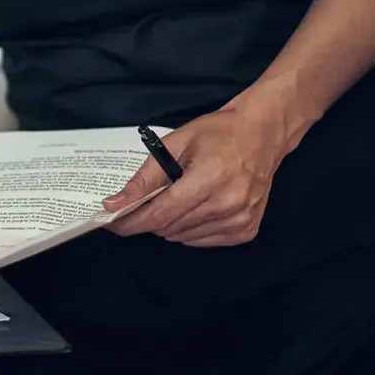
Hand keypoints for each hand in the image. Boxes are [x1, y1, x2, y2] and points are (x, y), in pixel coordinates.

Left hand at [103, 108, 288, 246]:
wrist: (262, 133)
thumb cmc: (217, 133)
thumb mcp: (174, 144)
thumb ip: (144, 178)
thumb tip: (113, 204)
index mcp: (210, 178)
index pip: (161, 213)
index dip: (132, 222)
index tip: (112, 223)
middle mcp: (229, 203)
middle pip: (170, 227)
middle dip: (148, 220)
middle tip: (140, 204)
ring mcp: (241, 218)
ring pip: (184, 237)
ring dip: (169, 224)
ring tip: (173, 199)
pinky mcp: (247, 229)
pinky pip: (204, 241)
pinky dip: (189, 230)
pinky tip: (192, 209)